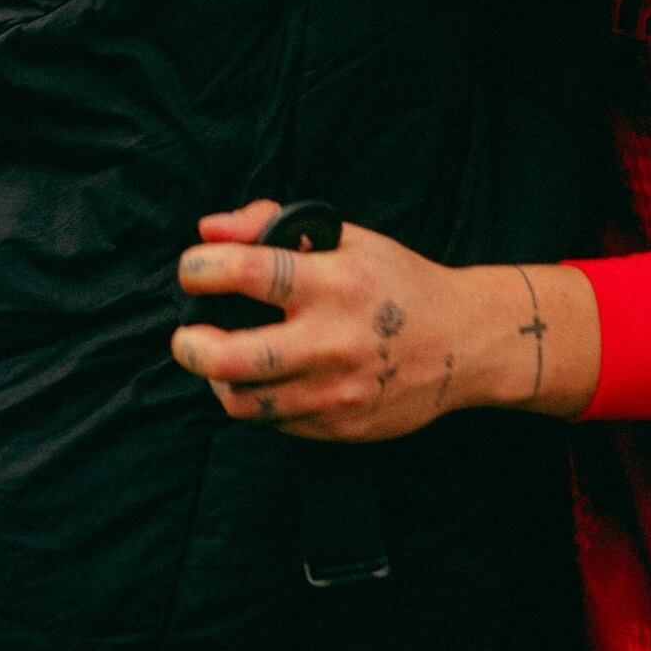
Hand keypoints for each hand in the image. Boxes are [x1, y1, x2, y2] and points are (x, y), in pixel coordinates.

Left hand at [170, 200, 591, 440]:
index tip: (192, 271)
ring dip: (218, 381)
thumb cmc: (399, 282)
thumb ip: (273, 225)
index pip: (247, 273)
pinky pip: (276, 422)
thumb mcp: (348, 238)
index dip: (201, 270)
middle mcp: (333, 340)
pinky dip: (259, 401)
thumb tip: (208, 230)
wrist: (465, 343)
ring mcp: (337, 390)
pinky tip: (266, 380)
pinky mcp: (341, 425)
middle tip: (186, 336)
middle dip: (190, 346)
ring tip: (220, 361)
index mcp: (336, 282)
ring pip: (244, 402)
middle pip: (231, 358)